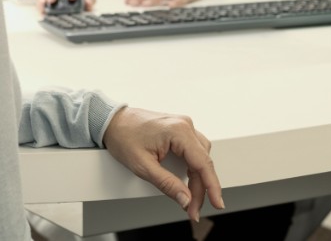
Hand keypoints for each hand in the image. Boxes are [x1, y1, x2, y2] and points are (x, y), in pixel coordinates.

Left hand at [103, 107, 224, 221]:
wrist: (112, 121)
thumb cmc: (123, 137)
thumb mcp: (143, 166)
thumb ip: (167, 184)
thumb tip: (186, 199)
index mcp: (178, 131)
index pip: (203, 163)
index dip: (212, 187)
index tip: (217, 204)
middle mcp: (185, 125)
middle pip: (203, 162)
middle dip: (201, 188)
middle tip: (193, 209)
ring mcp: (183, 125)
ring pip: (200, 156)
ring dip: (198, 178)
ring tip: (190, 198)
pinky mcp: (179, 129)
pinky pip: (194, 150)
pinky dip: (193, 167)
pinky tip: (188, 180)